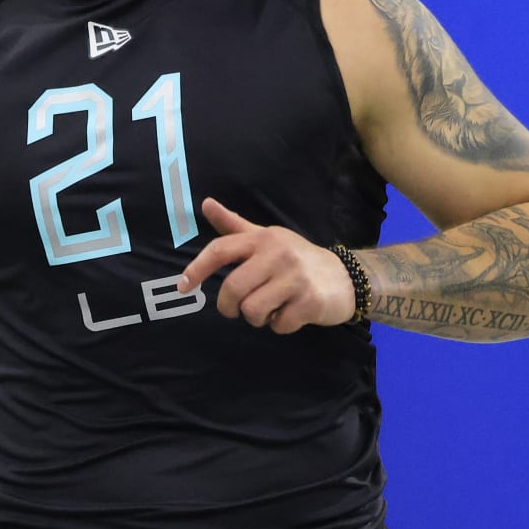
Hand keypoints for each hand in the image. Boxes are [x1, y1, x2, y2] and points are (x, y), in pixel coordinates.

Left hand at [178, 198, 356, 332]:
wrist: (345, 276)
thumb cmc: (297, 258)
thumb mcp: (267, 237)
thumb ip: (234, 225)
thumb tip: (206, 203)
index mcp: (262, 238)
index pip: (221, 250)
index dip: (197, 269)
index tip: (182, 287)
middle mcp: (277, 254)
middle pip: (233, 289)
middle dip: (230, 306)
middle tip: (238, 308)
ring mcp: (295, 278)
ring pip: (252, 311)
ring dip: (257, 318)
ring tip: (270, 308)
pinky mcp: (309, 302)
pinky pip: (278, 325)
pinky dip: (279, 326)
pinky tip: (290, 313)